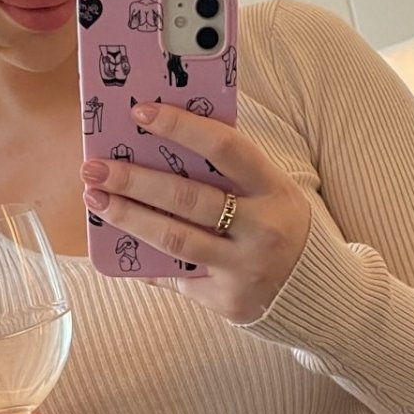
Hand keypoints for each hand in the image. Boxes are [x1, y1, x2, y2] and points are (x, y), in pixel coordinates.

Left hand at [80, 101, 310, 323]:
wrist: (317, 293)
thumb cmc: (280, 226)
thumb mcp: (272, 192)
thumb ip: (229, 172)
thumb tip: (160, 143)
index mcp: (274, 189)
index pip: (225, 148)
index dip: (181, 127)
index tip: (139, 112)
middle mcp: (262, 229)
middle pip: (188, 198)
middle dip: (135, 180)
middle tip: (95, 166)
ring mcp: (244, 268)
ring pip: (175, 240)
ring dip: (128, 218)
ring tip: (96, 200)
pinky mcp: (228, 301)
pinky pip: (176, 277)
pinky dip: (144, 262)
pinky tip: (117, 245)